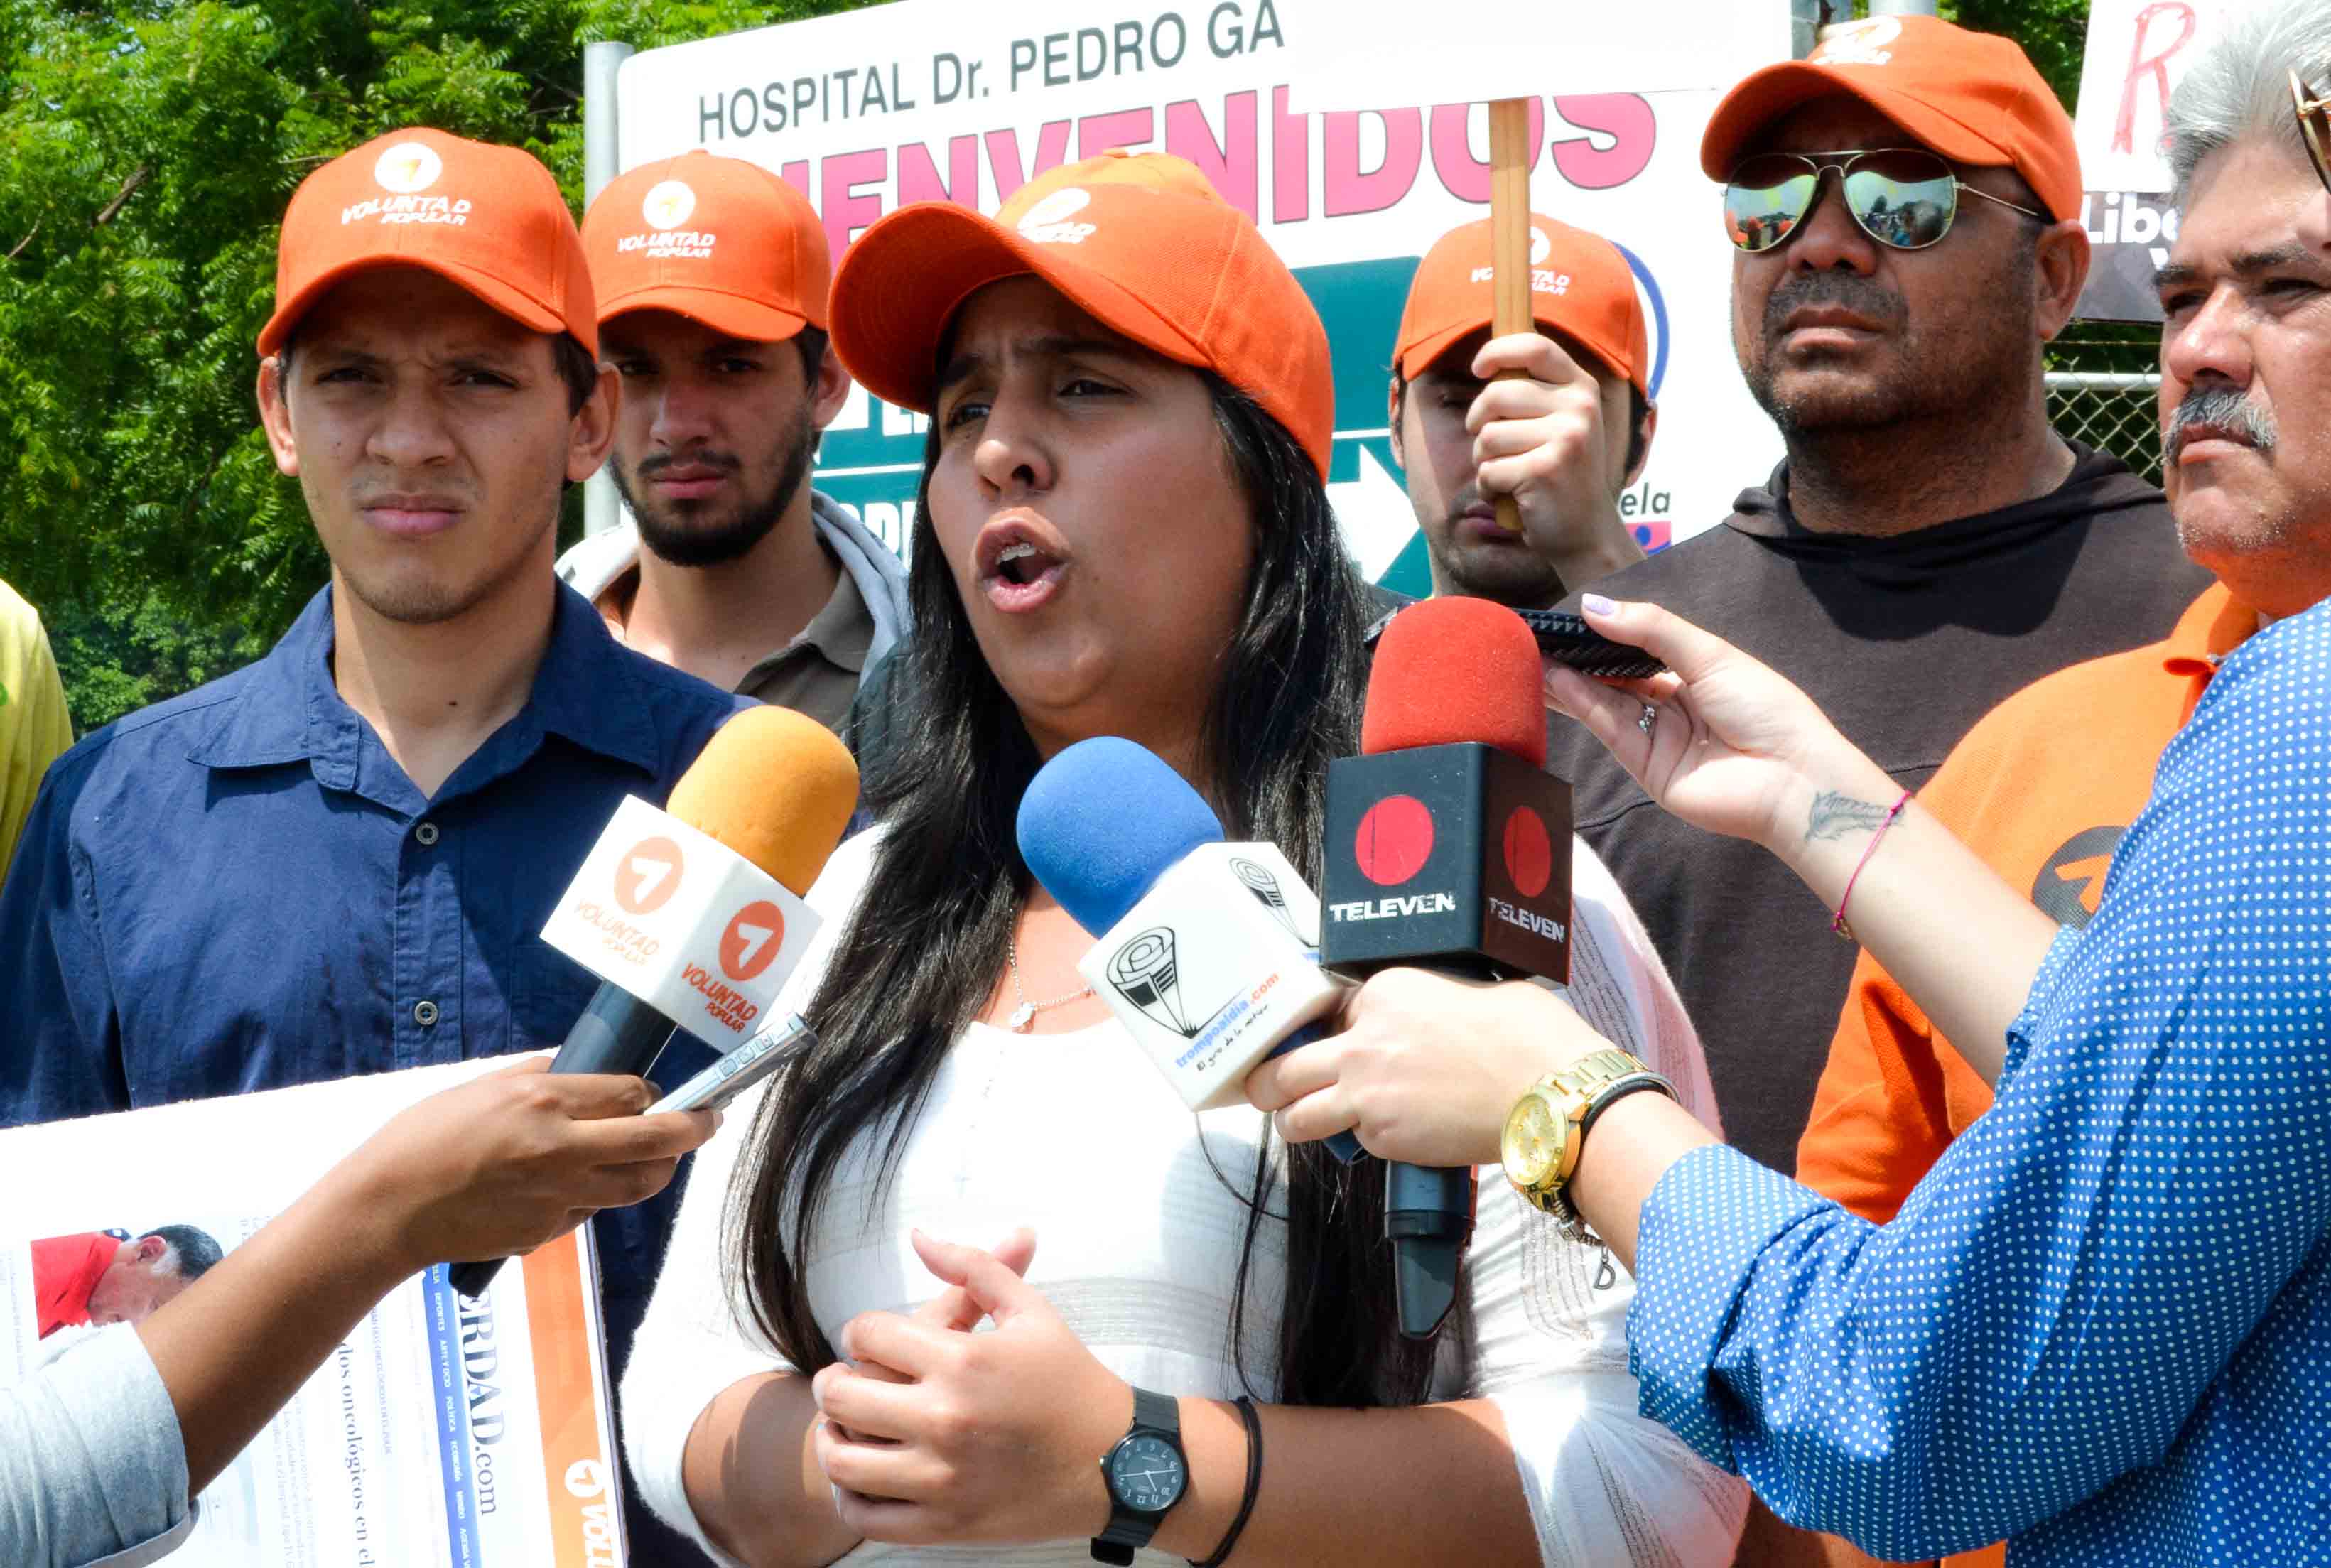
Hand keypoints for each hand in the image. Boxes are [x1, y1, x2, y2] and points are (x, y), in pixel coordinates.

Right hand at [335, 1059, 716, 1275]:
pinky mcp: (548, 1232)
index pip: (632, 1094)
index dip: (653, 1093)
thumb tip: (584, 1071)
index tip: (660, 1093)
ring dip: (660, 1169)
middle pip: (656, 1140)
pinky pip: (589, 1211)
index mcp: (544, 1103)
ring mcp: (558, 1197)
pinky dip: (594, 1195)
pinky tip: (572, 1184)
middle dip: (695, 1128)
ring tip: (665, 1157)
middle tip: (712, 1119)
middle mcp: (561, 1150)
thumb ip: (541, 1077)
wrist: (388, 1209)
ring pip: (637, 1185)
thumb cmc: (425, 1138)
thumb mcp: (484, 1087)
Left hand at [811, 1230, 1128, 1545]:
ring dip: (831, 1437)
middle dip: (831, 1381)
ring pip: (844, 1460)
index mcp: (964, 1361)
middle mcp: (946, 1419)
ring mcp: (943, 1478)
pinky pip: (867, 1516)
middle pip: (843, 1395)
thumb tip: (918, 1236)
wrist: (1117, 1463)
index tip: (867, 1338)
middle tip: (840, 1379)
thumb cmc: (1071, 1382)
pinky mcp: (946, 1524)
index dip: (858, 1330)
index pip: (868, 1334)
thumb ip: (973, 1266)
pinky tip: (862, 1474)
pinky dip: (849, 1496)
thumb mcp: (1030, 1311)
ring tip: (843, 1425)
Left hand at [1245, 971, 1608, 1166]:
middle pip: (1284, 1066)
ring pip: (1294, 1114)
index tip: (1326, 1043)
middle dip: (1267, 1081)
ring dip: (1290, 1119)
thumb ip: (1420, 1006)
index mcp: (1383, 992)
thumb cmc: (1526, 1034)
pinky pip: (1351, 1141)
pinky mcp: (1381, 1138)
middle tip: (1263, 1088)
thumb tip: (1416, 1025)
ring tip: (1293, 1121)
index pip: (1328, 1012)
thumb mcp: (1464, 990)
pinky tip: (1385, 1136)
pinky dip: (1359, 1142)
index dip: (1326, 1032)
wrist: (1548, 1088)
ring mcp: (1365, 1093)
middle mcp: (1361, 1040)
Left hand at [1468, 333, 1641, 582]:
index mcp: (1581, 388)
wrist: (1586, 532)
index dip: (1496, 351)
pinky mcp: (1546, 470)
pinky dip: (1489, 487)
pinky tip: (1509, 495)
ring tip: (1507, 473)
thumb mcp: (1562, 423)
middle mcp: (1579, 407)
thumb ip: (1534, 393)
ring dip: (1484, 460)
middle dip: (1478, 422)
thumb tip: (1487, 363)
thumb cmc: (1561, 474)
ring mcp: (1566, 438)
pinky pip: (1489, 470)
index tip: (1478, 369)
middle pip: (1496, 394)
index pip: (1534, 346)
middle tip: (1490, 445)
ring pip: (1487, 435)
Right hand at [1541, 595, 1880, 853]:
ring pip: (1604, 703)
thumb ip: (1650, 629)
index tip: (1567, 618)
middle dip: (1577, 659)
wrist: (1792, 779)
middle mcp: (1671, 706)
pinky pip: (1608, 728)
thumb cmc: (1765, 708)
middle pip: (1614, 679)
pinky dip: (1581, 703)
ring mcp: (1656, 738)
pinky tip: (1556, 680)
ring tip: (1533, 656)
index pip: (1637, 651)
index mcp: (1694, 675)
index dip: (1602, 635)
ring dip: (1569, 680)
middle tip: (1536, 638)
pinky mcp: (1645, 768)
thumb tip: (1593, 605)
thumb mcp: (1710, 655)